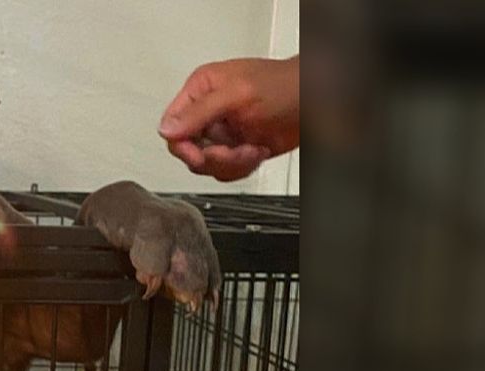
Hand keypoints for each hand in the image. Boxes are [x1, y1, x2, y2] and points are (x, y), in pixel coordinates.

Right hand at [159, 56, 298, 181]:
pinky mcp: (238, 148)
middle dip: (213, 157)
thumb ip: (198, 112)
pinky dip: (242, 167)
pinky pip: (225, 170)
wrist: (318, 101)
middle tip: (232, 152)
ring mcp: (224, 131)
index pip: (172, 125)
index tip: (200, 155)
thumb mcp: (236, 94)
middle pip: (188, 150)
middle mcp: (209, 111)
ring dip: (232, 163)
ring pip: (207, 164)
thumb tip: (166, 129)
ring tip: (251, 149)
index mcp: (201, 90)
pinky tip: (257, 150)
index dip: (183, 145)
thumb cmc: (285, 86)